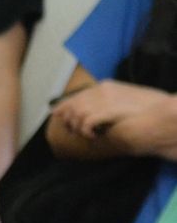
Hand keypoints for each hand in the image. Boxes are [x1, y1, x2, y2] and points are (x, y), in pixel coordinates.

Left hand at [50, 80, 165, 139]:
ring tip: (88, 135)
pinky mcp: (109, 110)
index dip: (64, 107)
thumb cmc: (150, 112)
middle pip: (73, 104)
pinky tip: (94, 136)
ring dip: (78, 127)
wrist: (165, 115)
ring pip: (77, 113)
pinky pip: (86, 121)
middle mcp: (104, 89)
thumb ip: (108, 105)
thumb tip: (91, 115)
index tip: (56, 116)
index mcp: (107, 86)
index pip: (77, 95)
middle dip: (69, 120)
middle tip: (74, 131)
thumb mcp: (125, 103)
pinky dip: (86, 131)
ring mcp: (106, 98)